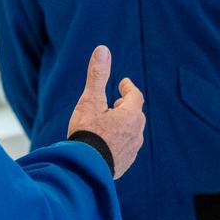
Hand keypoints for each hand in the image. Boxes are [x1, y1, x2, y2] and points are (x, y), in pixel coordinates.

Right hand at [67, 45, 144, 178]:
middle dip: (126, 106)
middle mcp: (136, 133)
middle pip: (135, 114)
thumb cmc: (86, 134)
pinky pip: (125, 148)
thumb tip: (103, 49)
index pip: (134, 96)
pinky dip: (118, 141)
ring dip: (123, 125)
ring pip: (131, 132)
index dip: (128, 88)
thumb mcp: (90, 101)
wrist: (83, 171)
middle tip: (116, 103)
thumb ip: (97, 76)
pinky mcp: (124, 165)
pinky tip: (107, 144)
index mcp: (130, 116)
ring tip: (110, 124)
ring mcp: (131, 151)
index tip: (124, 83)